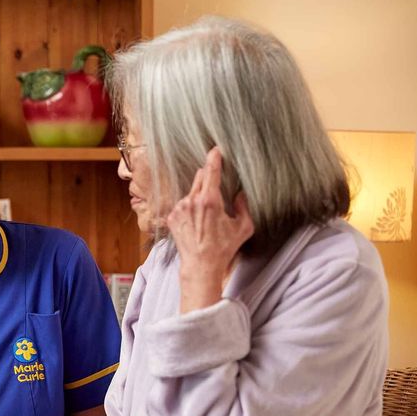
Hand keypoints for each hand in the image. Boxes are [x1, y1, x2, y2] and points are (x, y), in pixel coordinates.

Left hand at [166, 147, 253, 312]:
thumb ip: (245, 206)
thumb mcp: (243, 228)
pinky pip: (182, 204)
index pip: (211, 171)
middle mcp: (191, 201)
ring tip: (207, 215)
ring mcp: (179, 208)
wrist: (200, 266)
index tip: (216, 149)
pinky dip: (190, 207)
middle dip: (209, 177)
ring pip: (191, 191)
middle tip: (217, 186)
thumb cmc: (223, 248)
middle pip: (200, 177)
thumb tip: (241, 194)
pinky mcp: (171, 216)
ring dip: (199, 195)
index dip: (214, 158)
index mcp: (210, 201)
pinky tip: (196, 222)